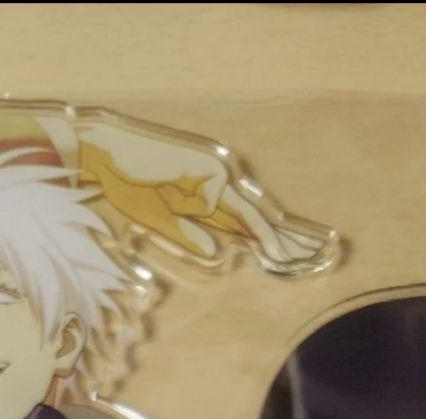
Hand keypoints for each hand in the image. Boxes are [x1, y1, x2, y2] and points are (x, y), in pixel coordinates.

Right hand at [75, 120, 334, 271]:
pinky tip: (277, 252)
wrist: (106, 152)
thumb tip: (219, 255)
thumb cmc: (126, 182)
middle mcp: (216, 183)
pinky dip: (256, 233)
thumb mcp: (158, 220)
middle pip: (258, 216)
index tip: (288, 255)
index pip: (243, 221)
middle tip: (319, 254)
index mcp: (203, 194)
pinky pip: (234, 214)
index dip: (267, 239)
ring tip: (306, 259)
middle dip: (287, 238)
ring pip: (254, 216)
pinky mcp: (212, 178)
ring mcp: (217, 177)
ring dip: (280, 239)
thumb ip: (189, 236)